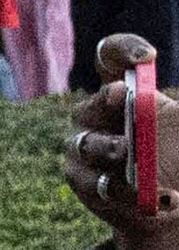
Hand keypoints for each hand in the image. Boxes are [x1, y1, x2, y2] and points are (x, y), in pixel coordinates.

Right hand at [68, 36, 178, 249]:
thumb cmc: (177, 154)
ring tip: (143, 177)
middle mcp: (94, 115)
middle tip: (131, 128)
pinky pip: (96, 185)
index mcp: (123, 91)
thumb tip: (148, 100)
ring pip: (87, 147)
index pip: (110, 56)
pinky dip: (128, 194)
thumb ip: (173, 114)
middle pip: (89, 107)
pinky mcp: (81, 181)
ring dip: (114, 157)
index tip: (147, 59)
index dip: (124, 50)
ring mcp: (82, 148)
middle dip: (108, 113)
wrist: (169, 198)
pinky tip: (160, 199)